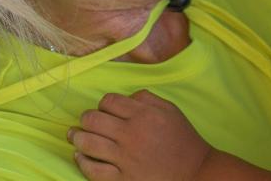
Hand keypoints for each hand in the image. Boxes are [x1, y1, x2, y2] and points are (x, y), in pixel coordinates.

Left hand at [70, 90, 210, 180]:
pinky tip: (80, 156)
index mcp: (143, 114)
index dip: (103, 104)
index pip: (108, 101)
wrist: (196, 172)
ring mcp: (125, 159)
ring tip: (74, 136)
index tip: (104, 110)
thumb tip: (125, 98)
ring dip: (77, 137)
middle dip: (85, 119)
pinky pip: (93, 170)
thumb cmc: (183, 140)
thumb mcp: (170, 110)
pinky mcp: (123, 179)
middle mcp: (131, 134)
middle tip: (84, 122)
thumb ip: (147, 98)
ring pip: (88, 143)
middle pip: (93, 119)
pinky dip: (82, 161)